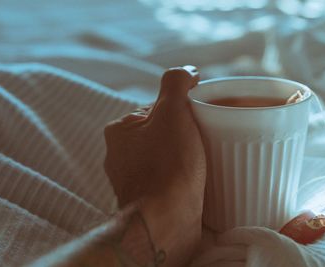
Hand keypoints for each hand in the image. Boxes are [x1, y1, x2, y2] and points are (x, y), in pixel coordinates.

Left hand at [104, 66, 205, 264]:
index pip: (155, 109)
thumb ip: (176, 84)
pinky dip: (180, 177)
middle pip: (160, 133)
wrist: (165, 222)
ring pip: (164, 157)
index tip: (199, 119)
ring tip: (204, 161)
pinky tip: (196, 181)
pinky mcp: (145, 200)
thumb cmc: (168, 166)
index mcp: (120, 130)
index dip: (180, 111)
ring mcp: (131, 180)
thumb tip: (187, 71)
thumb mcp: (173, 113)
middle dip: (183, 134)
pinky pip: (166, 179)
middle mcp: (120, 155)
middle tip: (205, 139)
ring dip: (183, 157)